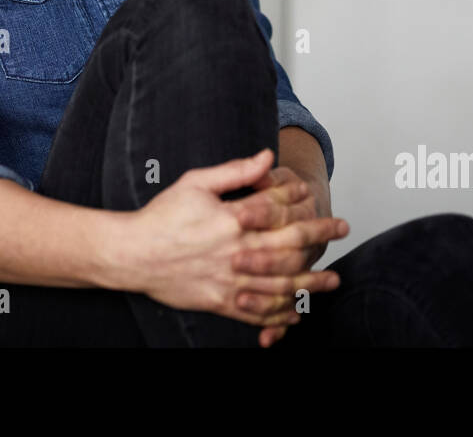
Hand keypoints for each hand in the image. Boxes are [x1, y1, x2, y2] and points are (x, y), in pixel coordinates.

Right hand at [125, 148, 348, 345]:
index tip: (313, 194)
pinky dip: (280, 315)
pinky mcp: (220, 302)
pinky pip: (257, 313)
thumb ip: (235, 172)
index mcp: (231, 219)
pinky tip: (297, 313)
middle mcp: (235, 252)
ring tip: (332, 279)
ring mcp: (229, 280)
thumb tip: (267, 156)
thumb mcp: (196, 183)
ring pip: (280, 285)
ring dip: (311, 282)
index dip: (298, 198)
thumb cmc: (162, 216)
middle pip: (289, 246)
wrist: (131, 254)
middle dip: (319, 236)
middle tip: (341, 229)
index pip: (277, 207)